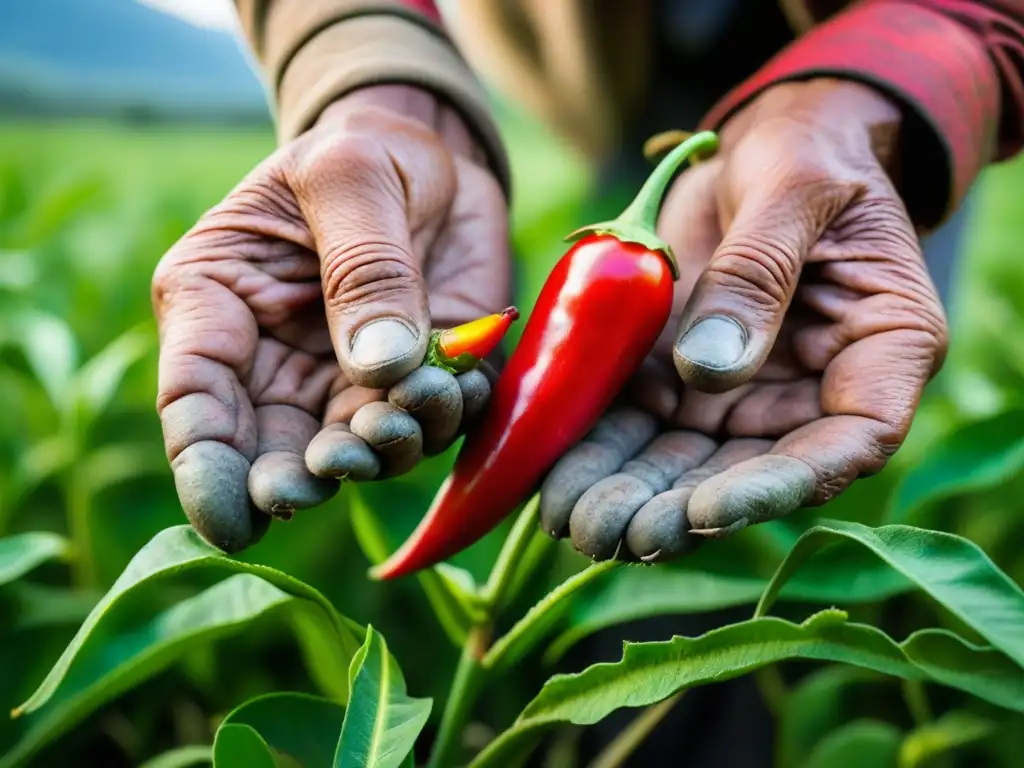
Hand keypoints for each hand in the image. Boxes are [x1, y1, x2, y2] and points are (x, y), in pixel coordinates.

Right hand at [153, 85, 510, 552]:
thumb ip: (362, 269)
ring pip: (352, 450)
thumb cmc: (364, 152)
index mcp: (218, 303)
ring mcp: (345, 383)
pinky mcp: (413, 385)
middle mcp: (274, 362)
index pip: (195, 400)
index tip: (232, 519)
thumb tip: (378, 369)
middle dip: (293, 479)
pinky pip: (427, 426)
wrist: (433, 156)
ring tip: (405, 412)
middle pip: (267, 448)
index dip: (207, 468)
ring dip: (380, 450)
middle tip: (321, 479)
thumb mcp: (350, 177)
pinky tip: (457, 387)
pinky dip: (442, 421)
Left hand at [540, 80, 947, 561]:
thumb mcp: (792, 186)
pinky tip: (553, 481)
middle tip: (613, 534)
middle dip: (678, 511)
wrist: (759, 151)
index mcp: (877, 349)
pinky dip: (598, 456)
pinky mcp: (680, 382)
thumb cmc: (803, 155)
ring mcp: (740, 394)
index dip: (779, 487)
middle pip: (749, 471)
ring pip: (687, 466)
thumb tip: (710, 369)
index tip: (707, 508)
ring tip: (571, 522)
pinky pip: (639, 429)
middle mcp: (808, 390)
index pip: (848, 443)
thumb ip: (759, 271)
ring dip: (630, 500)